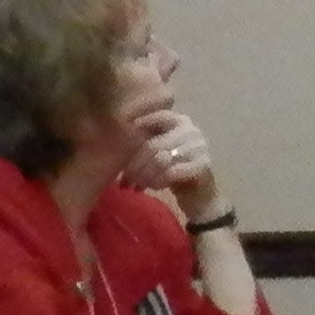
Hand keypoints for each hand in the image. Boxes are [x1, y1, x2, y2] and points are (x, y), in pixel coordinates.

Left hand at [124, 101, 222, 222]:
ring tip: (134, 187)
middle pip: (152, 144)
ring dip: (143, 176)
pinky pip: (171, 173)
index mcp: (179, 120)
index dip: (132, 131)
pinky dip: (157, 182)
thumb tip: (112, 136)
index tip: (116, 149)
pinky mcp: (203, 166)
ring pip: (160, 159)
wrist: (201, 197)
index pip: (152, 118)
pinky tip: (151, 188)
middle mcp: (191, 130)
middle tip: (123, 181)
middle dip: (134, 165)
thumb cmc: (173, 171)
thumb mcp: (157, 152)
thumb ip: (142, 141)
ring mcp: (199, 147)